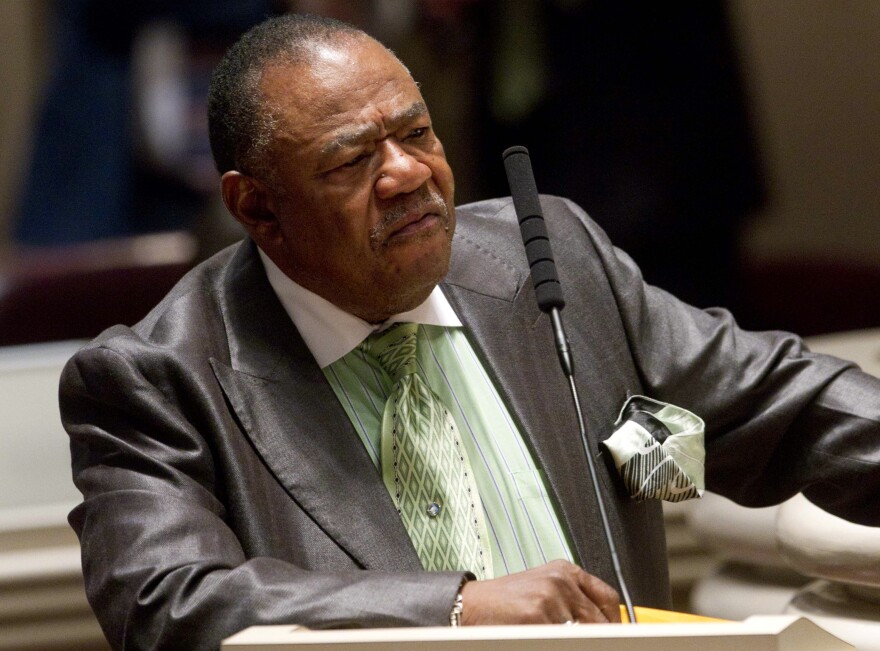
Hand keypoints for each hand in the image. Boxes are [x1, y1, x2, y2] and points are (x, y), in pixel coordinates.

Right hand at [459, 559, 620, 624]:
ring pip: (581, 635)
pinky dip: (552, 641)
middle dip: (593, 636)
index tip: (613, 634)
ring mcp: (550, 598)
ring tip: (549, 635)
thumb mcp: (543, 588)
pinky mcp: (537, 616)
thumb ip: (573, 600)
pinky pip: (560, 640)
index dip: (613, 621)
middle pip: (599, 620)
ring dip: (568, 639)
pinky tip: (538, 637)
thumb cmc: (505, 601)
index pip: (608, 597)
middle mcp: (560, 580)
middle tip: (584, 640)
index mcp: (564, 570)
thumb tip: (603, 624)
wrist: (471, 605)